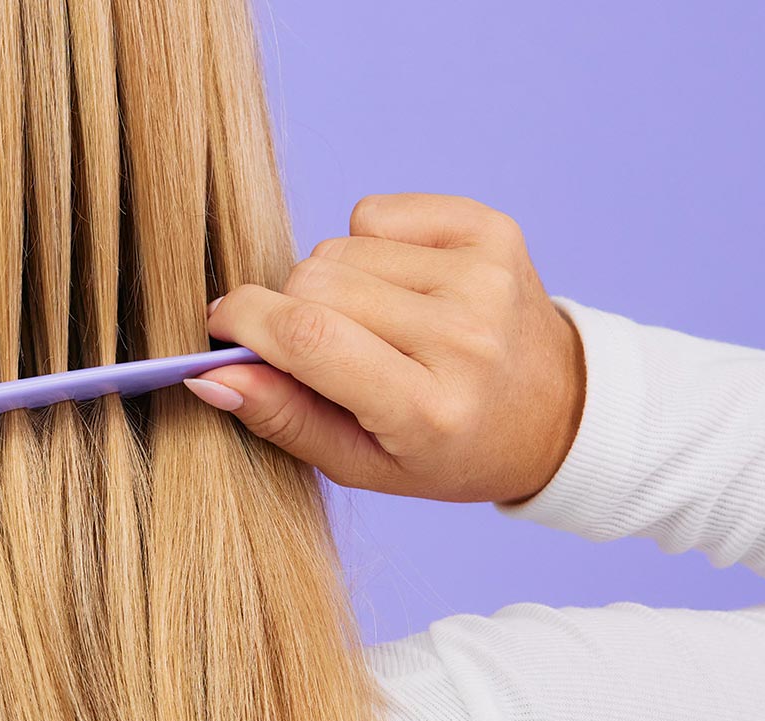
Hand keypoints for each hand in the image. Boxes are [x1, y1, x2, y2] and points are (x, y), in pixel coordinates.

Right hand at [187, 193, 585, 503]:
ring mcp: (484, 277)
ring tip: (372, 321)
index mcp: (430, 409)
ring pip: (337, 248)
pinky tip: (401, 285)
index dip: (245, 322)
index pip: (308, 338)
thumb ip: (281, 418)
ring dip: (332, 282)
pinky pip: (376, 212)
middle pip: (313, 283)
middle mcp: (465, 338)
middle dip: (288, 308)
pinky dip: (369, 244)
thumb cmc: (446, 446)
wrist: (554, 410)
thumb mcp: (360, 462)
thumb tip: (209, 375)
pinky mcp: (491, 231)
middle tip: (316, 344)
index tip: (219, 327)